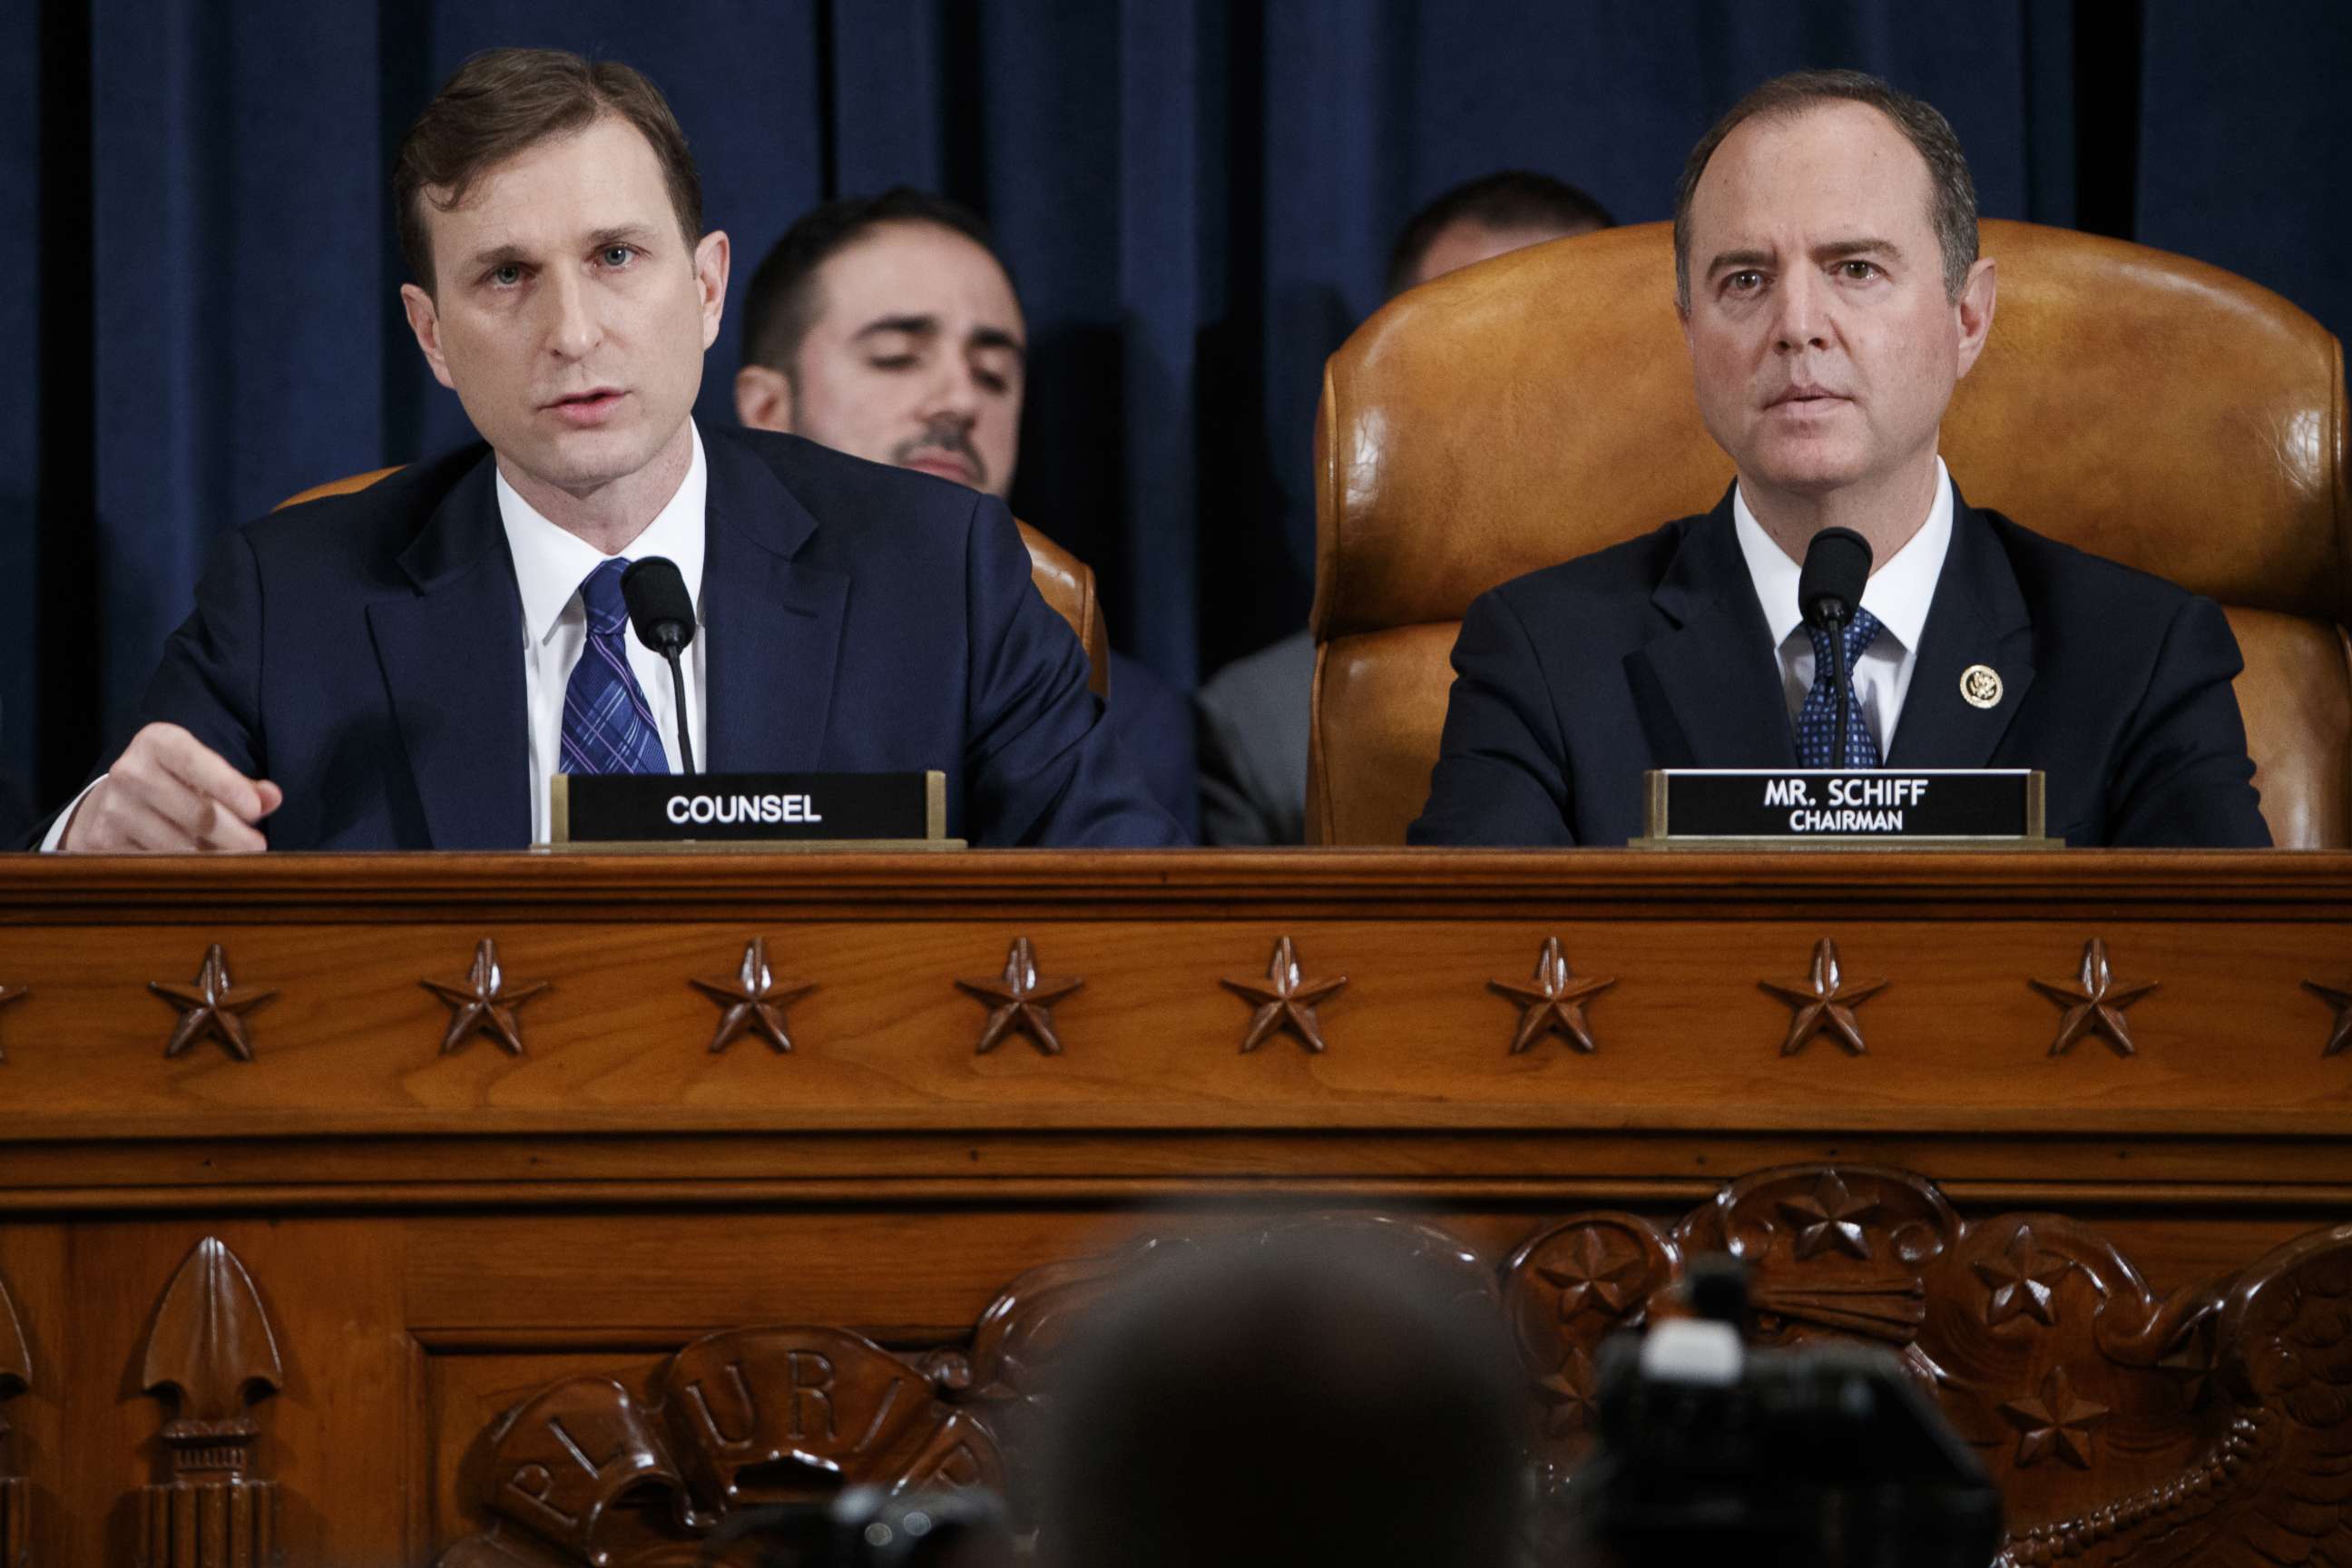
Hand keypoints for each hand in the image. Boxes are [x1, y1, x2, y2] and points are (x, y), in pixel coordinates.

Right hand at [58, 723, 282, 851]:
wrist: (113, 802)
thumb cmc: (176, 784)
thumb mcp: (206, 773)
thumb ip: (243, 786)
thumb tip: (272, 798)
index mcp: (158, 742)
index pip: (196, 762)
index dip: (227, 786)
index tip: (255, 812)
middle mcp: (129, 770)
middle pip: (197, 813)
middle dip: (234, 836)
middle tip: (257, 849)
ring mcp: (113, 806)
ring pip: (178, 844)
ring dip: (211, 858)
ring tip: (230, 860)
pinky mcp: (103, 840)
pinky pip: (155, 864)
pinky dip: (181, 871)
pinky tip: (196, 869)